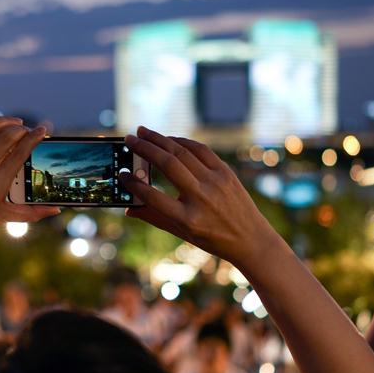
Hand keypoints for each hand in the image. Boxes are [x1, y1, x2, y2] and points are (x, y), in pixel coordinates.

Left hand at [0, 98, 58, 253]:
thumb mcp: (3, 218)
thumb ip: (32, 213)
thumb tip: (58, 209)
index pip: (20, 154)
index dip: (34, 138)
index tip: (43, 129)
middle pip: (5, 138)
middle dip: (21, 129)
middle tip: (27, 129)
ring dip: (3, 121)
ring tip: (13, 122)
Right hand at [120, 126, 283, 268]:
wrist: (251, 240)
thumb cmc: (212, 238)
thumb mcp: (181, 233)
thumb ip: (154, 217)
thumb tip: (128, 208)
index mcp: (187, 219)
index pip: (153, 197)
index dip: (134, 184)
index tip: (122, 174)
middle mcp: (202, 198)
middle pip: (168, 165)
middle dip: (145, 148)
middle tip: (129, 138)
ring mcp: (216, 183)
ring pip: (182, 152)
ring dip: (160, 139)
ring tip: (142, 132)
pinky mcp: (226, 172)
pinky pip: (200, 150)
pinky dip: (182, 142)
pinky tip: (168, 139)